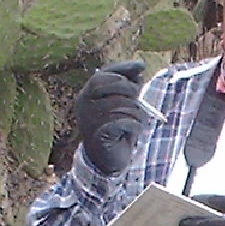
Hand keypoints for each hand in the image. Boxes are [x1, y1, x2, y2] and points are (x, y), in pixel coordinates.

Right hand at [71, 59, 145, 174]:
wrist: (107, 159)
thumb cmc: (116, 128)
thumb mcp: (124, 103)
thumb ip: (130, 85)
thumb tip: (139, 66)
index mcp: (87, 95)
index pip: (101, 76)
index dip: (122, 69)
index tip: (141, 66)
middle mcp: (83, 105)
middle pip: (107, 85)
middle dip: (130, 88)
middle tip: (139, 97)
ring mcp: (88, 120)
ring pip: (118, 104)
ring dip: (136, 111)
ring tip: (139, 119)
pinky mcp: (98, 135)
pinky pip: (121, 122)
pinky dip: (134, 124)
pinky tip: (135, 129)